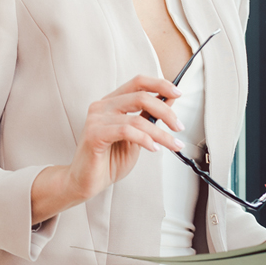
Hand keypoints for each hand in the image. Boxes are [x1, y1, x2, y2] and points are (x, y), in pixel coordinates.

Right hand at [31, 75, 183, 222]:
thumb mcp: (137, 136)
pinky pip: (126, 131)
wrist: (86, 182)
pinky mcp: (94, 134)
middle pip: (141, 96)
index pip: (138, 82)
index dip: (160, 84)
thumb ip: (148, 117)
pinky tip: (153, 148)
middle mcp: (103, 106)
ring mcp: (96, 119)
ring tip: (173, 144)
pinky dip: (144, 139)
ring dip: (161, 133)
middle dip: (166, 112)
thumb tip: (169, 100)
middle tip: (179, 127)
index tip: (178, 93)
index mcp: (112, 102)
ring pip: (137, 118)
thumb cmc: (109, 160)